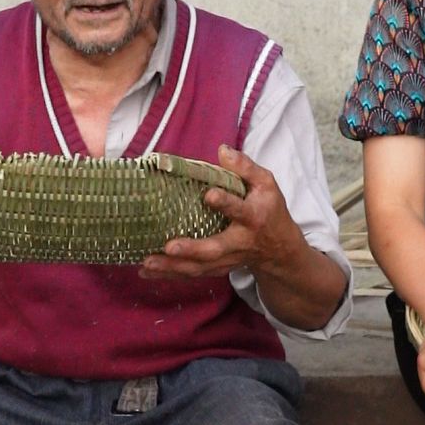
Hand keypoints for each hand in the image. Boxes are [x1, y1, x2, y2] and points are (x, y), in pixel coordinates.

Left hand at [139, 145, 303, 279]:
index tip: (208, 195)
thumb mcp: (266, 184)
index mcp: (252, 217)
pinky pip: (192, 274)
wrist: (279, 249)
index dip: (225, 203)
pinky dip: (169, 275)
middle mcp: (239, 242)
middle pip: (215, 249)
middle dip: (192, 250)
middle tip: (169, 247)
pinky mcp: (216, 269)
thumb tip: (222, 150)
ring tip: (147, 263)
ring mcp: (227, 259)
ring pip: (199, 267)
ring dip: (172, 267)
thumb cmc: (269, 210)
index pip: (239, 210)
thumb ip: (246, 168)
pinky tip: (145, 271)